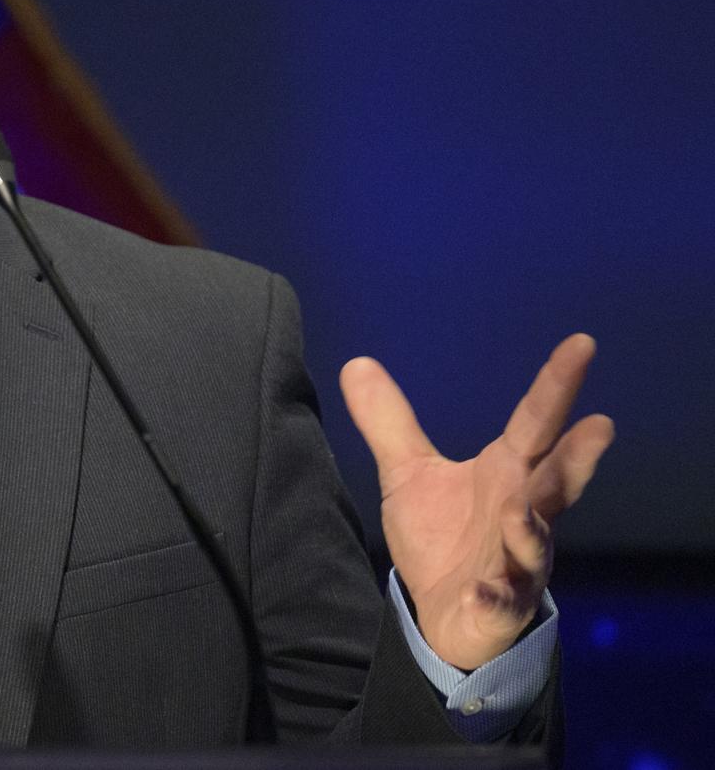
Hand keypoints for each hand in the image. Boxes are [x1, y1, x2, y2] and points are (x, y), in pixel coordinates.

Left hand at [339, 333, 614, 669]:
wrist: (444, 613)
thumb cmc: (444, 538)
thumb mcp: (408, 475)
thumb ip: (389, 422)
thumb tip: (356, 363)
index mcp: (507, 474)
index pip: (535, 423)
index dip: (556, 385)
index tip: (581, 344)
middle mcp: (524, 513)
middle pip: (556, 480)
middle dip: (579, 456)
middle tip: (601, 424)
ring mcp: (518, 562)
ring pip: (534, 542)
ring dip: (529, 528)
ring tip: (515, 511)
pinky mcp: (501, 607)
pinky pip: (500, 602)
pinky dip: (493, 596)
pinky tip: (480, 591)